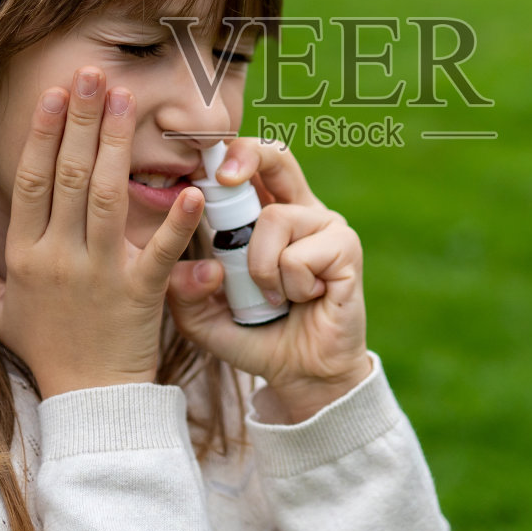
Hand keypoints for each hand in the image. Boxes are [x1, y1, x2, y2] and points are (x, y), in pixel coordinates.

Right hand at [0, 67, 205, 398]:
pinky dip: (177, 222)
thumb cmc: (42, 347)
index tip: (56, 95)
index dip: (43, 135)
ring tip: (128, 101)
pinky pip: (161, 253)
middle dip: (83, 121)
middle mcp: (60, 258)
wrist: (88, 400)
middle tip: (95, 74)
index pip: (31, 182)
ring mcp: (102, 275)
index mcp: (24, 255)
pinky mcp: (142, 295)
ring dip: (119, 146)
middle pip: (71, 177)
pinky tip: (191, 188)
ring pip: (110, 199)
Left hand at [167, 138, 370, 422]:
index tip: (197, 160)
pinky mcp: (347, 250)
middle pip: (276, 156)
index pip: (250, 166)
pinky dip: (289, 287)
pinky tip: (305, 300)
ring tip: (275, 297)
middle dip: (246, 156)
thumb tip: (193, 266)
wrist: (300, 377)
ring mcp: (327, 227)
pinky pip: (297, 257)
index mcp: (269, 214)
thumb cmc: (257, 337)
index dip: (226, 154)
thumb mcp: (203, 317)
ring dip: (261, 269)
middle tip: (224, 178)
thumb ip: (185, 291)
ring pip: (275, 219)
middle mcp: (301, 211)